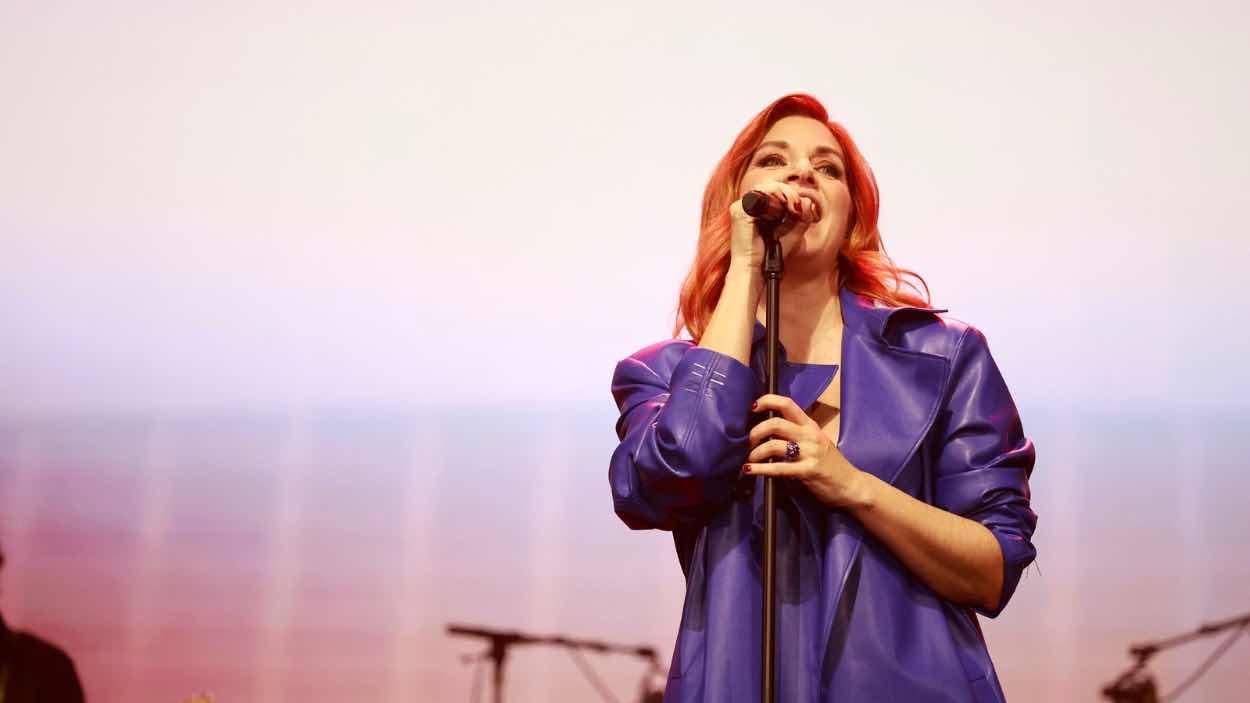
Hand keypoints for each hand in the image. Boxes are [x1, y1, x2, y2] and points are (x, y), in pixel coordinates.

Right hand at [727, 182, 818, 270]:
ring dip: (785, 193)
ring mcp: (741, 207)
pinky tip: (786, 207)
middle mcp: (749, 206)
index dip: (792, 195)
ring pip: (767, 187)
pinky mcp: (739, 210)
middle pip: (772, 187)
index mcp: (759, 209)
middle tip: (800, 206)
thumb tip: (808, 200)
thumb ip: (802, 217)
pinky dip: (775, 197)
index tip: (803, 208)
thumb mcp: (793, 233)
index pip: (776, 191)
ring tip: (795, 206)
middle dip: (790, 193)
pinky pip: (759, 194)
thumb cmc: (770, 254)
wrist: (756, 270)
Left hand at [743, 394, 865, 508]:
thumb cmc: (831, 465)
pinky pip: (779, 468)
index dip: (768, 401)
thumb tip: (769, 431)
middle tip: (750, 442)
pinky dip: (760, 469)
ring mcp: (810, 453)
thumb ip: (798, 435)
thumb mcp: (817, 443)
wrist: (852, 486)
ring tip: (751, 459)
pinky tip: (749, 469)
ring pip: (774, 445)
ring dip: (756, 452)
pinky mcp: (808, 471)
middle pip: (775, 423)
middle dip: (756, 432)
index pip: (788, 404)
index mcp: (811, 426)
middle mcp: (810, 436)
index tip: (754, 407)